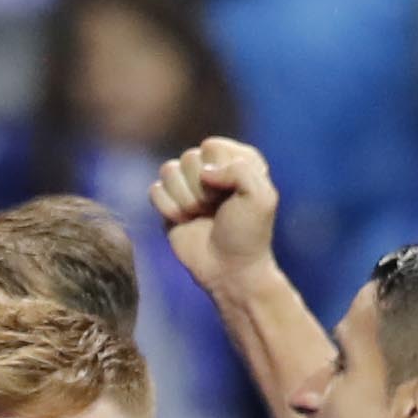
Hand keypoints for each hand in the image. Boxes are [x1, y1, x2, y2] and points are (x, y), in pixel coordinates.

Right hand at [151, 137, 281, 291]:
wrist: (230, 271)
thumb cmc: (248, 235)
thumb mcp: (262, 197)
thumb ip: (240, 169)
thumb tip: (204, 173)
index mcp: (236, 160)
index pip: (212, 146)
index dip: (218, 171)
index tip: (233, 195)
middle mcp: (211, 169)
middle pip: (189, 158)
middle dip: (201, 190)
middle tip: (215, 210)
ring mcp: (188, 186)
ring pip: (168, 170)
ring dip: (184, 199)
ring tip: (200, 216)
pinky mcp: (169, 204)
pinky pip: (155, 190)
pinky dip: (168, 209)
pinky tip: (184, 222)